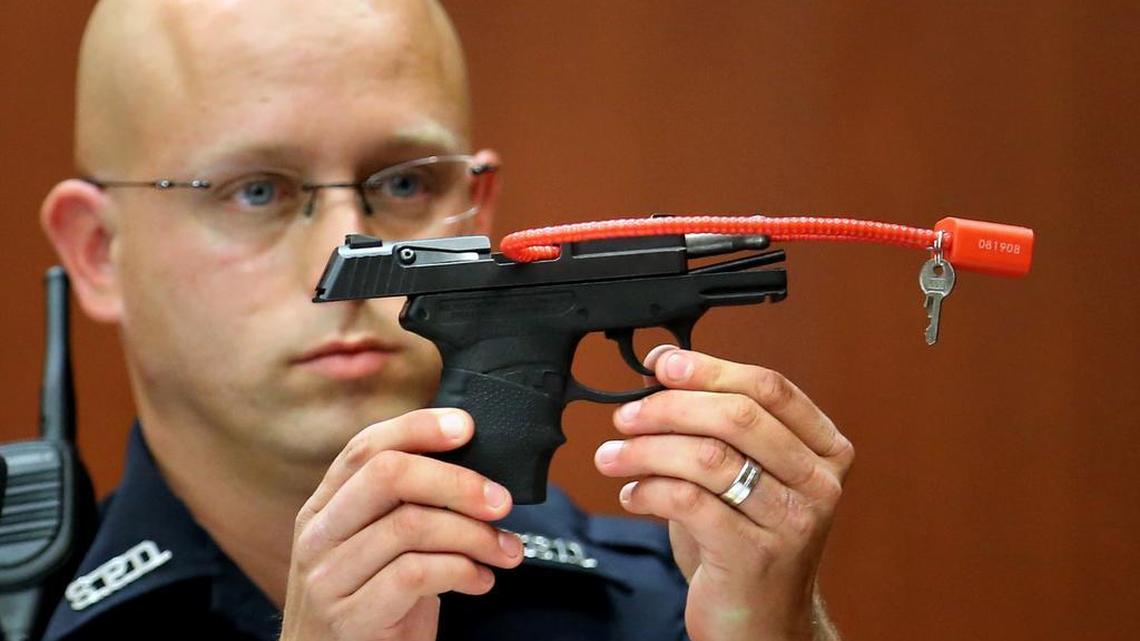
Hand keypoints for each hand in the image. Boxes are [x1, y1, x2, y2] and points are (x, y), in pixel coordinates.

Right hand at [280, 409, 523, 640]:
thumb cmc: (375, 605)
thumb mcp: (382, 547)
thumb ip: (409, 506)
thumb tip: (476, 468)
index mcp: (324, 506)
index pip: (366, 448)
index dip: (417, 428)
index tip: (467, 427)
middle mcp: (318, 534)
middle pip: (388, 476)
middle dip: (456, 481)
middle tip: (501, 501)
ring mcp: (328, 577)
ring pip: (410, 526)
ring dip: (474, 535)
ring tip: (504, 551)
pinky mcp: (350, 616)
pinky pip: (417, 574)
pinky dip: (462, 571)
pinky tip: (481, 581)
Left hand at [594, 346, 853, 640]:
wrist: (764, 624)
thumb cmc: (746, 542)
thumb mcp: (741, 475)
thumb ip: (711, 423)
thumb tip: (663, 367)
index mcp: (824, 450)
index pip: (769, 388)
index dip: (710, 368)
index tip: (663, 364)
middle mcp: (818, 483)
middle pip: (738, 416)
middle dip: (669, 407)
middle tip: (626, 415)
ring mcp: (792, 521)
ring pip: (708, 458)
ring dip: (647, 450)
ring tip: (613, 456)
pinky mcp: (754, 555)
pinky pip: (689, 502)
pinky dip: (649, 491)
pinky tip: (631, 495)